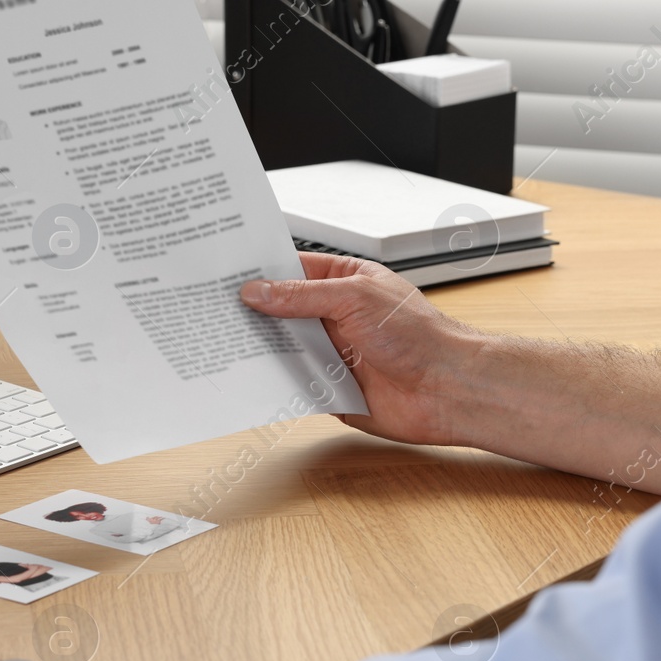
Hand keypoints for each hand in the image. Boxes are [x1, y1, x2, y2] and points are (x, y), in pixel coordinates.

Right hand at [241, 253, 484, 446]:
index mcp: (345, 282)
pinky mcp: (330, 389)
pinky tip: (251, 378)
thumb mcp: (354, 298)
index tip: (225, 272)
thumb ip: (301, 296)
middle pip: (281, 312)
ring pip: (283, 349)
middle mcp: (336, 316)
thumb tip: (258, 291)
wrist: (447, 389)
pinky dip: (275, 383)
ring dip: (260, 348)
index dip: (261, 271)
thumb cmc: (420, 336)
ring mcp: (332, 353)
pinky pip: (294, 384)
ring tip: (222, 342)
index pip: (292, 271)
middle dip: (252, 312)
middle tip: (213, 309)